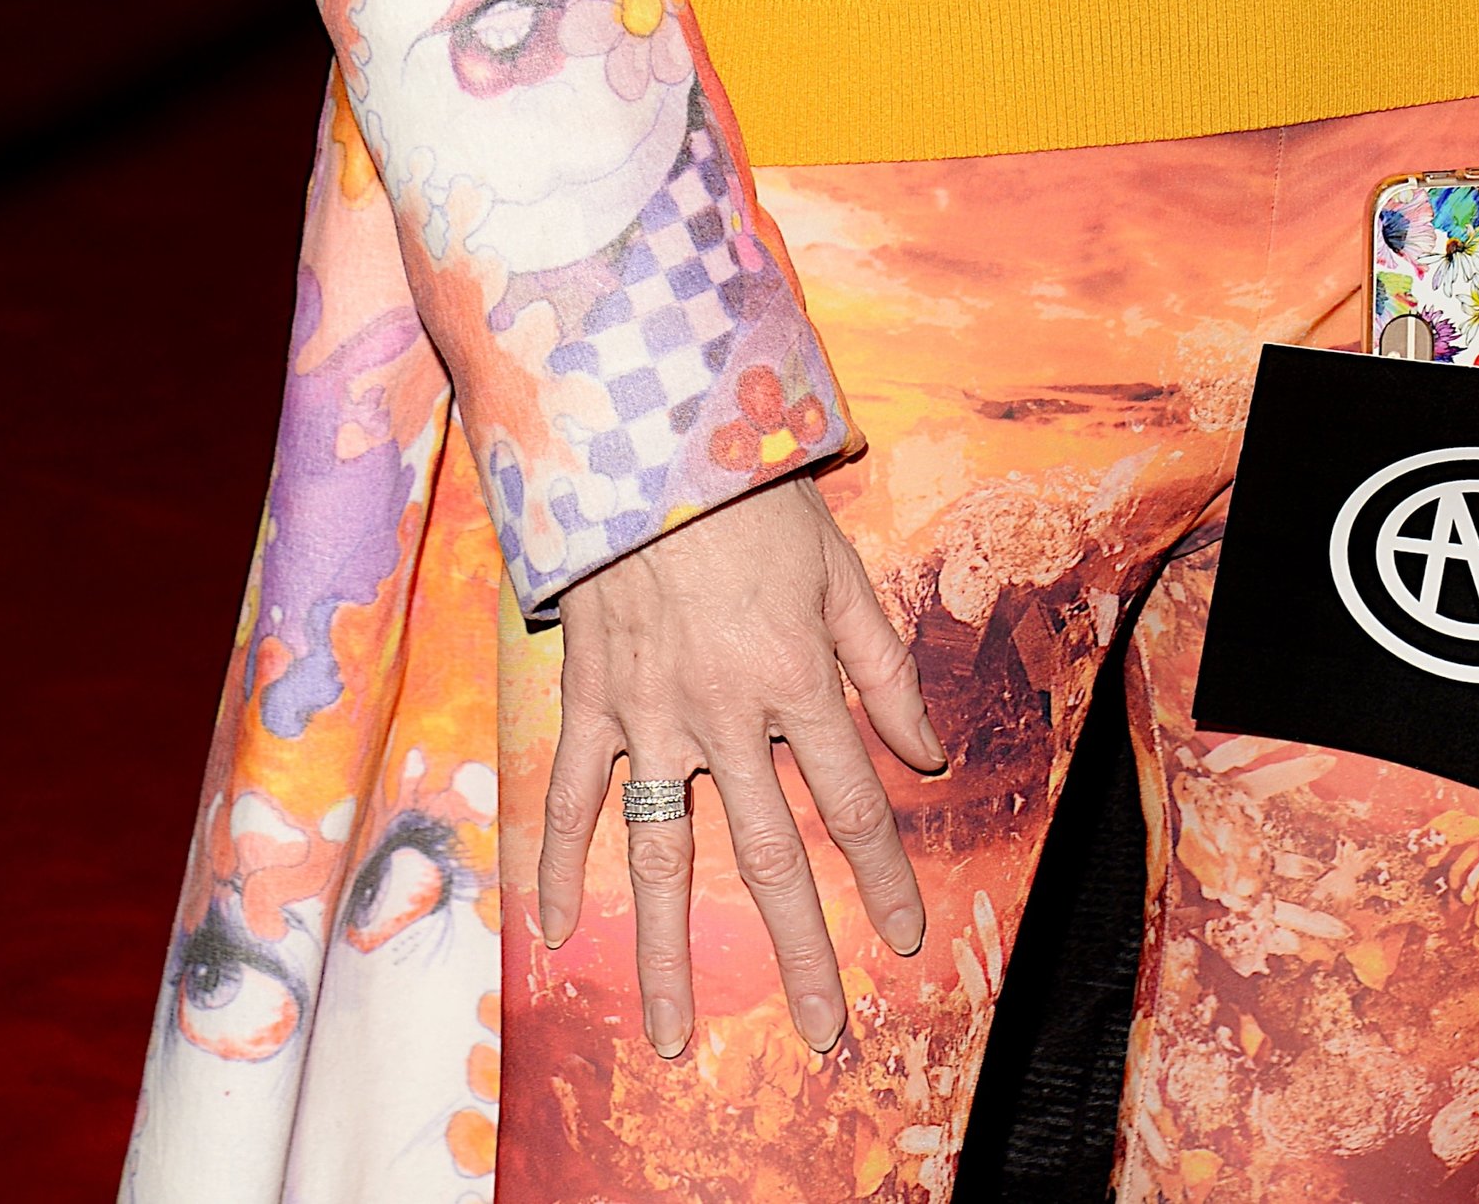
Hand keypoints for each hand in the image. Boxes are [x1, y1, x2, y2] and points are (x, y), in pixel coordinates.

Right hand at [535, 472, 946, 1056]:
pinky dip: (558, 863)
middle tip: (821, 1032)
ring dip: (667, 953)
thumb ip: (882, 666)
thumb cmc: (752, 499)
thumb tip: (925, 753)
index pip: (853, 803)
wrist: (645, 443)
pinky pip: (570, 795)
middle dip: (800, 951)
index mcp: (796, 680)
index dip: (883, 877)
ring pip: (662, 855)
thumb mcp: (840, 570)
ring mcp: (650, 716)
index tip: (901, 941)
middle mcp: (725, 716)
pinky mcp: (591, 700)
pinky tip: (553, 931)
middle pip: (769, 855)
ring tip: (672, 1036)